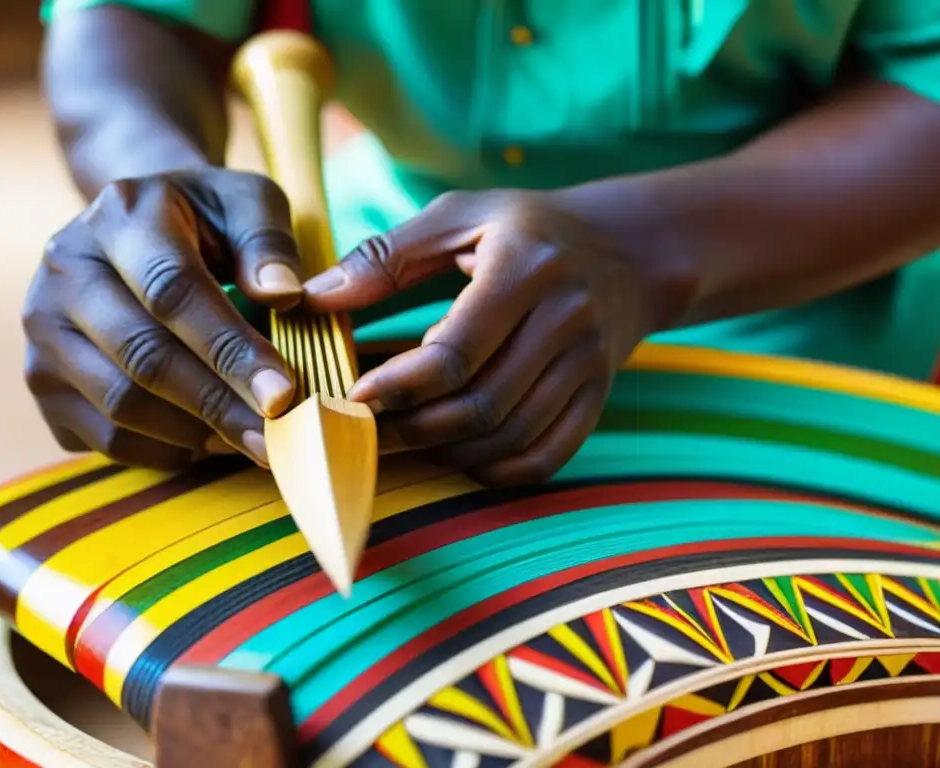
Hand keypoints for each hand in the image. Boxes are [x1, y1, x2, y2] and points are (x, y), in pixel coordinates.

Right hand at [23, 167, 302, 469]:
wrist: (138, 228)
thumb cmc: (209, 220)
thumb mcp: (248, 205)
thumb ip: (268, 244)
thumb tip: (285, 295)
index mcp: (121, 217)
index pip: (173, 292)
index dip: (230, 350)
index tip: (282, 393)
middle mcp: (66, 270)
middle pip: (144, 357)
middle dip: (219, 405)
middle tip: (277, 436)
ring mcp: (44, 329)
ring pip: (121, 405)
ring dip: (196, 434)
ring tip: (252, 438)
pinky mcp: (43, 380)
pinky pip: (106, 437)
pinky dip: (166, 451)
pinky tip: (211, 440)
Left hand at [303, 190, 670, 484]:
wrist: (629, 249)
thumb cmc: (527, 228)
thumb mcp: (459, 215)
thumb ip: (385, 256)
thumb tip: (310, 299)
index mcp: (527, 268)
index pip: (458, 350)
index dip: (399, 384)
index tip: (351, 398)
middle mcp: (567, 319)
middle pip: (483, 404)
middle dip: (413, 429)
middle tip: (362, 432)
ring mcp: (589, 364)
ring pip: (511, 437)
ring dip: (448, 453)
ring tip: (402, 442)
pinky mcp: (599, 396)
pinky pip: (548, 456)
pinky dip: (498, 470)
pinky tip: (459, 456)